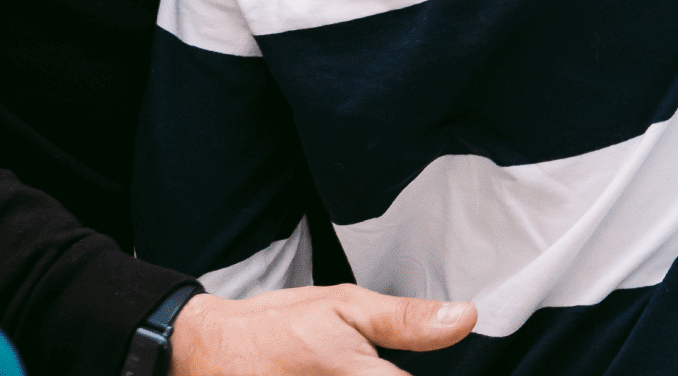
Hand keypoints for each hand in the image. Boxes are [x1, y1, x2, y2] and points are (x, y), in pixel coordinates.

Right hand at [169, 285, 477, 375]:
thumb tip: (465, 317)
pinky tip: (332, 374)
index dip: (411, 372)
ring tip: (340, 365)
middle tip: (361, 360)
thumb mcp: (345, 306)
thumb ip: (405, 320)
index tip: (392, 360)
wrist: (212, 353)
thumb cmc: (281, 326)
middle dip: (383, 375)